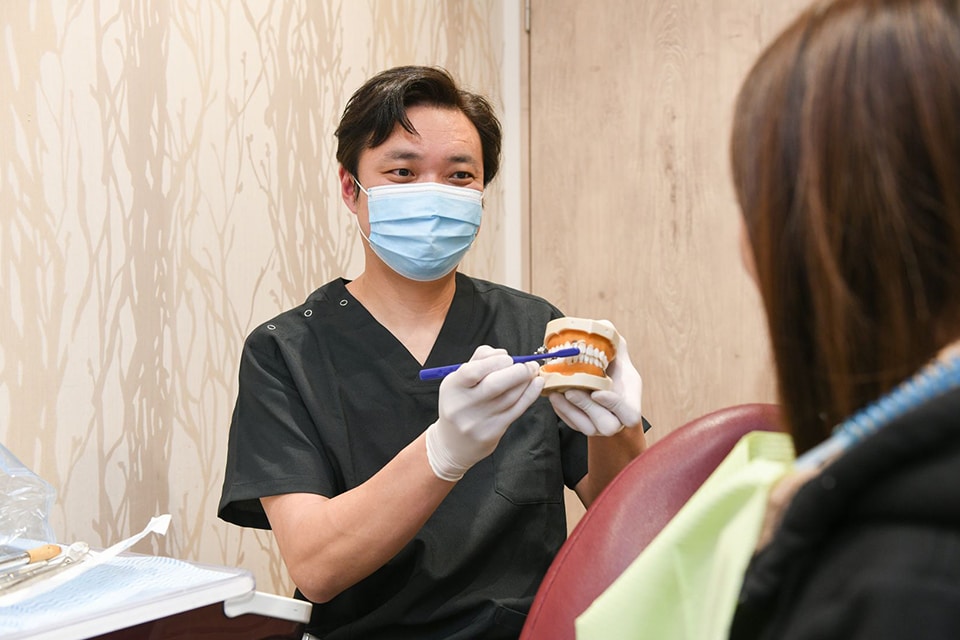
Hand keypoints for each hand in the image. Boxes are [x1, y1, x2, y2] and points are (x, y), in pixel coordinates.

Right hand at [426, 346, 545, 480]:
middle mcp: (463, 405)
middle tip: (528, 365)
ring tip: (532, 372)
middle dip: (518, 371)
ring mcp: (478, 421)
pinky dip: (530, 394)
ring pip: (510, 397)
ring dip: (526, 381)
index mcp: (452, 387)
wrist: (453, 443)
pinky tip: (537, 384)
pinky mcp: (493, 432)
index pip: (473, 371)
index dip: (495, 361)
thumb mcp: (458, 381)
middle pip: (495, 385)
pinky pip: (516, 410)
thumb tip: (503, 353)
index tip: (508, 358)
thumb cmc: (459, 404)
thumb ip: (478, 361)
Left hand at [548, 325, 642, 435]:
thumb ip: (613, 340)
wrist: (602, 380)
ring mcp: (599, 426)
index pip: (630, 415)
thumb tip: (602, 326)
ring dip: (569, 409)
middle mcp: (616, 420)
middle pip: (606, 425)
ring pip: (586, 427)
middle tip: (570, 390)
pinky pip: (571, 423)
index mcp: (630, 405)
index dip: (615, 406)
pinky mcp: (582, 425)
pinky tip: (553, 394)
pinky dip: (561, 410)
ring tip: (556, 391)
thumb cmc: (613, 365)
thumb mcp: (617, 352)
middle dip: (587, 408)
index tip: (598, 391)